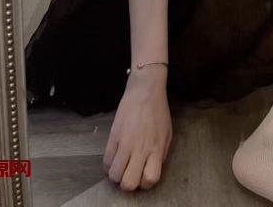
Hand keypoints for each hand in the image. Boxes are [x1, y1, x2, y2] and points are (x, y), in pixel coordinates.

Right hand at [103, 68, 171, 191]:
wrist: (144, 90)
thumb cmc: (157, 111)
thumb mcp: (167, 134)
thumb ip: (160, 154)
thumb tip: (151, 169)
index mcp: (156, 148)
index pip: (150, 179)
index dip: (145, 183)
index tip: (143, 176)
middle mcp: (140, 148)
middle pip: (128, 182)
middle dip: (128, 183)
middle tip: (129, 174)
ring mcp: (125, 142)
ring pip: (114, 174)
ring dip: (116, 175)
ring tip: (120, 167)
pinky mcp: (113, 135)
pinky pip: (106, 160)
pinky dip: (108, 164)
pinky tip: (114, 158)